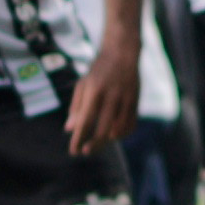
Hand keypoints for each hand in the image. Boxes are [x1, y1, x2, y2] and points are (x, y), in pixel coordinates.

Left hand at [65, 37, 138, 157]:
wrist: (122, 52)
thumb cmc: (99, 70)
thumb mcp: (83, 84)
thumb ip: (76, 107)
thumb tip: (69, 129)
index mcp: (94, 90)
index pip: (85, 120)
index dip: (79, 138)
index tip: (73, 151)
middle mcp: (111, 95)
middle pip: (103, 129)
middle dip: (93, 144)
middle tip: (85, 152)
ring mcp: (126, 98)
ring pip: (118, 129)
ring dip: (107, 140)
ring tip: (97, 144)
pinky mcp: (136, 100)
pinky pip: (131, 124)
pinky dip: (122, 133)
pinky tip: (113, 136)